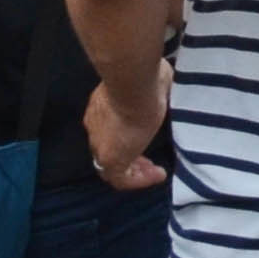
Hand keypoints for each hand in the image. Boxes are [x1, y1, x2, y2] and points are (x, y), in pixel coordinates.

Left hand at [85, 76, 166, 190]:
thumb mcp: (148, 82)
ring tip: (154, 172)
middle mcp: (95, 128)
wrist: (134, 86)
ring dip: (134, 170)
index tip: (142, 136)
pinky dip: (139, 180)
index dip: (123, 135)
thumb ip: (150, 88)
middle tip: (147, 161)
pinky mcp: (112, 160)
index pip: (107, 128)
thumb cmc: (144, 77)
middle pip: (107, 148)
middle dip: (127, 155)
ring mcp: (100, 144)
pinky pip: (123, 179)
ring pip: (112, 166)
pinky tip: (157, 175)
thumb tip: (163, 83)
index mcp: (101, 108)